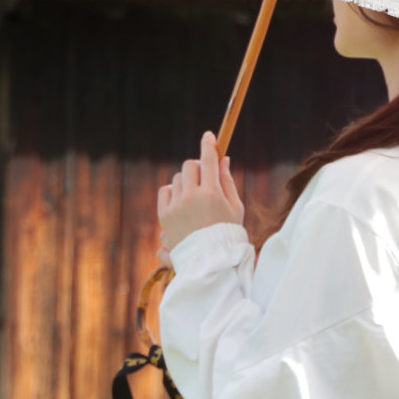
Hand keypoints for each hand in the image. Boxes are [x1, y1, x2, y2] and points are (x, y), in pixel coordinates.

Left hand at [157, 131, 244, 252]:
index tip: (209, 136)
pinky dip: (173, 192)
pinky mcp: (164, 216)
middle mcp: (191, 197)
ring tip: (195, 198)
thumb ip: (227, 181)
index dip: (208, 145)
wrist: (209, 262)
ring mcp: (175, 206)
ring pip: (177, 178)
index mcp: (211, 194)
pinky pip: (165, 191)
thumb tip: (223, 159)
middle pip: (189, 165)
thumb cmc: (227, 234)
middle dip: (198, 167)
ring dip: (186, 182)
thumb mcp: (234, 208)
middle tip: (205, 178)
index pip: (208, 160)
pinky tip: (182, 202)